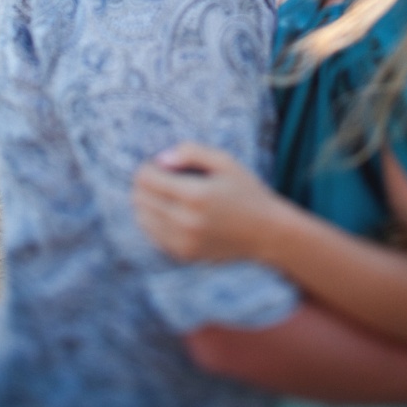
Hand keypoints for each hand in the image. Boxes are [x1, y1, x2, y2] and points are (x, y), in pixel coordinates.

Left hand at [134, 143, 282, 262]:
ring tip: (166, 195)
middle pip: (140, 198)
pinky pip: (153, 236)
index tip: (161, 165)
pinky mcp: (183, 255)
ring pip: (142, 218)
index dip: (147, 167)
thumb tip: (161, 159)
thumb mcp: (225, 161)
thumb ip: (191, 152)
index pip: (146, 179)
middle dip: (144, 184)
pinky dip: (155, 222)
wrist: (267, 233)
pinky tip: (172, 213)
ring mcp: (183, 242)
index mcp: (195, 195)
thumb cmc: (247, 191)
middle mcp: (185, 221)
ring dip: (147, 203)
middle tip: (162, 178)